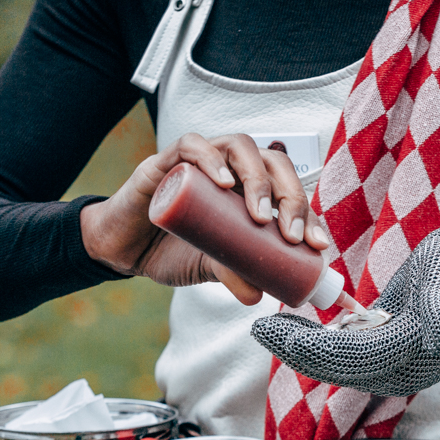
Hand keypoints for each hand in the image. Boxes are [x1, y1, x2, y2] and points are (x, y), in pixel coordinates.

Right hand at [80, 133, 330, 303]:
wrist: (123, 250)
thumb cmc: (172, 250)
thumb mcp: (210, 267)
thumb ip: (234, 274)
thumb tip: (258, 295)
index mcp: (248, 191)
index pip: (287, 189)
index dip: (307, 213)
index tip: (317, 245)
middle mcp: (230, 169)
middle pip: (272, 162)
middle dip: (290, 195)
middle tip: (291, 234)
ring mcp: (200, 161)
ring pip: (239, 146)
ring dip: (257, 179)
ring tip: (259, 215)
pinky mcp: (167, 160)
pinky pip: (192, 145)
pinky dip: (212, 160)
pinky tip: (224, 183)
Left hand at [251, 227, 439, 395]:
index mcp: (420, 350)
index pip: (355, 356)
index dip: (311, 347)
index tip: (274, 329)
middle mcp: (405, 369)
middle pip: (340, 367)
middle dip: (297, 351)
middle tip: (261, 329)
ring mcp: (395, 366)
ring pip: (338, 366)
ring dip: (301, 349)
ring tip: (269, 328)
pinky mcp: (385, 356)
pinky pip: (343, 356)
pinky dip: (315, 345)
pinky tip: (292, 328)